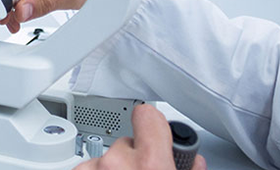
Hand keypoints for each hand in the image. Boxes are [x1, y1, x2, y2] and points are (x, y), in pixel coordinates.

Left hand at [75, 105, 206, 169]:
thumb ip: (187, 167)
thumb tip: (191, 162)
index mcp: (149, 163)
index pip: (147, 115)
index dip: (152, 123)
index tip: (153, 129)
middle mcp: (116, 163)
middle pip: (125, 143)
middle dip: (133, 158)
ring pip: (104, 159)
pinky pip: (88, 169)